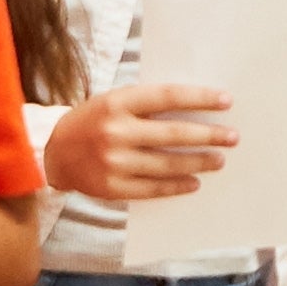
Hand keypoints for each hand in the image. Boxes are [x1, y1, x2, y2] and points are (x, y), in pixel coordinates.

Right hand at [50, 80, 233, 204]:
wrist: (54, 152)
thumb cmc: (93, 120)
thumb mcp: (115, 101)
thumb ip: (147, 104)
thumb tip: (196, 108)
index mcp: (118, 102)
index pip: (168, 97)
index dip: (200, 98)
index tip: (226, 101)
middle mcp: (116, 131)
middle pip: (173, 134)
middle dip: (208, 135)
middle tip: (232, 137)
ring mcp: (114, 162)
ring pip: (167, 164)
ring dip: (198, 162)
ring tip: (218, 159)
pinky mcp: (112, 187)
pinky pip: (153, 188)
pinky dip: (177, 186)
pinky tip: (194, 182)